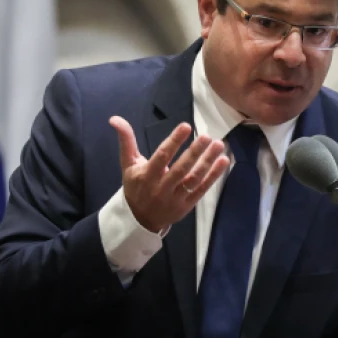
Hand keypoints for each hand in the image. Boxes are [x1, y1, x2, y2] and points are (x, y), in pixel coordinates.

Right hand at [110, 116, 229, 232]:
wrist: (139, 219)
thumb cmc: (135, 186)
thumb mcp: (128, 165)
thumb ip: (126, 141)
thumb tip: (115, 118)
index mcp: (146, 176)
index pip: (162, 157)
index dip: (174, 141)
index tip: (186, 126)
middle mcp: (161, 188)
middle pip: (180, 169)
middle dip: (194, 152)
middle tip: (207, 136)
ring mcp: (175, 198)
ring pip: (193, 179)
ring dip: (207, 162)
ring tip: (219, 145)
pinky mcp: (187, 205)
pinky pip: (202, 190)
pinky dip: (213, 176)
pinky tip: (223, 161)